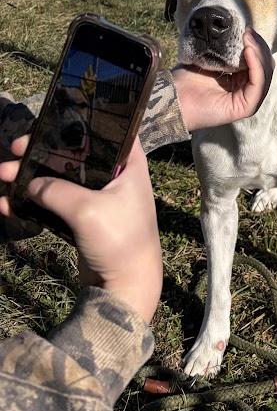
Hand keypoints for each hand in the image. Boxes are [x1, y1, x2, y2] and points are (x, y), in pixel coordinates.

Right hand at [0, 138, 162, 322]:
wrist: (124, 288)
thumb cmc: (119, 240)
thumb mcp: (87, 209)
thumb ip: (56, 190)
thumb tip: (30, 183)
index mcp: (129, 164)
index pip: (107, 130)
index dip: (78, 122)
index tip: (48, 122)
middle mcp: (115, 176)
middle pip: (73, 154)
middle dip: (40, 152)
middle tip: (13, 149)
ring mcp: (98, 199)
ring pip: (59, 179)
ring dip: (30, 177)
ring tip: (1, 176)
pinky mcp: (83, 220)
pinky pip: (54, 203)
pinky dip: (32, 202)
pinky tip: (6, 203)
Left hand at [172, 27, 274, 132]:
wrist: (173, 96)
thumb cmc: (188, 77)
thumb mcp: (212, 57)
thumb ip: (229, 49)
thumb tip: (247, 33)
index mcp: (241, 81)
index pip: (260, 61)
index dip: (257, 44)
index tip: (247, 29)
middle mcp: (247, 90)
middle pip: (266, 66)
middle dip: (259, 47)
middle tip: (248, 32)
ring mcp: (248, 100)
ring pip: (265, 74)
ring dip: (259, 53)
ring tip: (247, 39)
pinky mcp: (245, 107)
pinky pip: (258, 84)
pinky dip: (256, 66)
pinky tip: (248, 51)